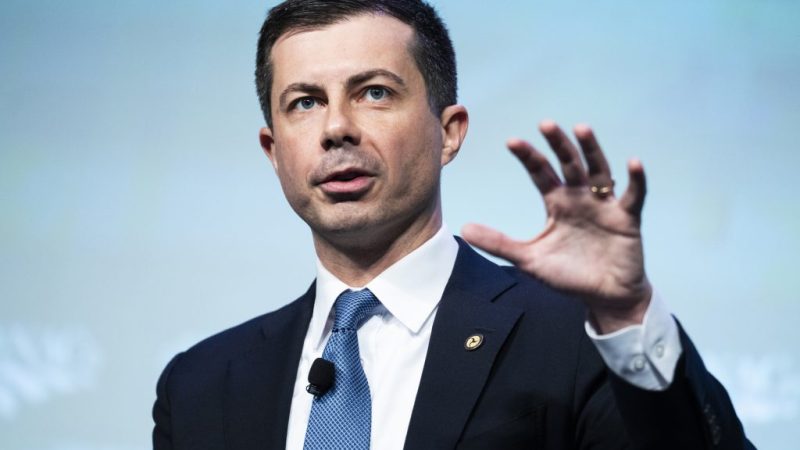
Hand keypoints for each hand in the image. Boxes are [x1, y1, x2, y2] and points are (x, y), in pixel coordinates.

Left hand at [462, 120, 651, 333]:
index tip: (512, 142)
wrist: (603, 297)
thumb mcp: (529, 259)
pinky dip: (635, 180)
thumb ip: (499, 243)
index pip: (541, 173)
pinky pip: (633, 196)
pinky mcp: (626, 219)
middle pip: (569, 164)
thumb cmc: (568, 276)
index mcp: (557, 203)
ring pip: (599, 171)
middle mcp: (580, 198)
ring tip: (582, 129)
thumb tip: (464, 229)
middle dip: (558, 145)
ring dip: (592, 150)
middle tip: (545, 125)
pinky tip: (632, 163)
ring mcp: (604, 206)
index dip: (529, 157)